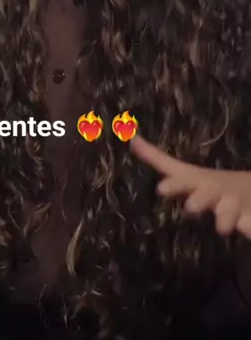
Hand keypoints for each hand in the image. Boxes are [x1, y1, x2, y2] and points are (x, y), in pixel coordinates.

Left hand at [130, 134, 250, 237]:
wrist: (249, 190)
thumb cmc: (209, 183)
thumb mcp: (185, 173)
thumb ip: (157, 159)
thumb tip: (132, 140)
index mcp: (197, 181)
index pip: (183, 181)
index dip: (174, 186)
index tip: (161, 190)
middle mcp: (215, 191)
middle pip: (207, 194)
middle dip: (199, 199)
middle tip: (191, 207)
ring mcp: (233, 204)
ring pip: (230, 212)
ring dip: (225, 218)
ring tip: (221, 228)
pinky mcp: (249, 218)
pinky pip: (250, 224)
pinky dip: (248, 226)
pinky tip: (247, 230)